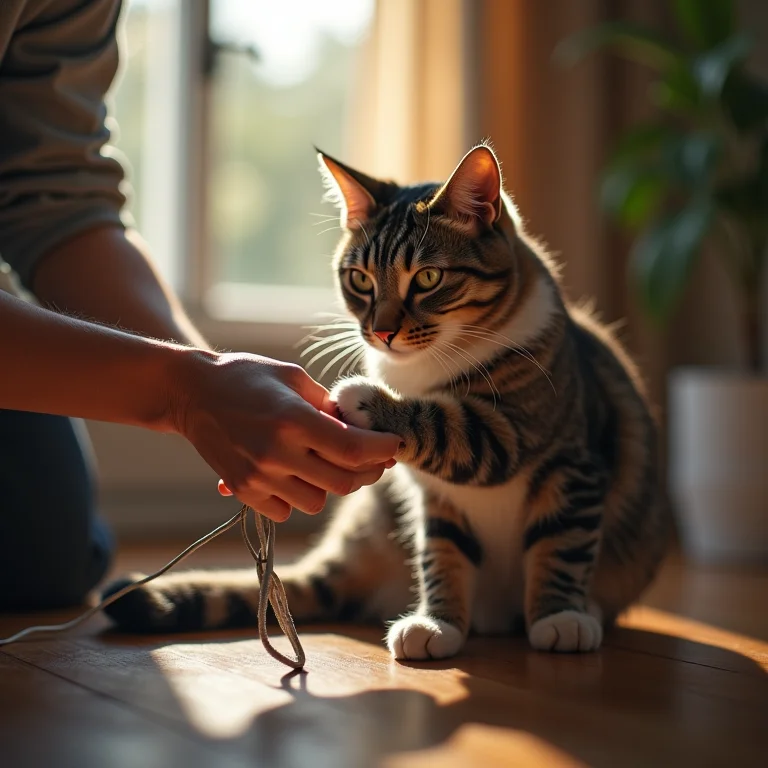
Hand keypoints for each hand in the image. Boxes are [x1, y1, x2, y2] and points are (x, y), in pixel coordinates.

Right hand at [172, 352, 399, 521]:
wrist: (190, 392)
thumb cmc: (247, 376)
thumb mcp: (293, 378)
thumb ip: (328, 407)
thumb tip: (361, 429)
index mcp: (293, 420)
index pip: (354, 449)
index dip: (382, 450)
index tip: (395, 444)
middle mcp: (277, 453)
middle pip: (343, 481)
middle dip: (366, 470)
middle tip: (373, 458)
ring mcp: (259, 476)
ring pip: (317, 500)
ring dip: (329, 484)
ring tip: (325, 461)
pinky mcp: (243, 490)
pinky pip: (286, 510)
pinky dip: (297, 496)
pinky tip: (293, 473)